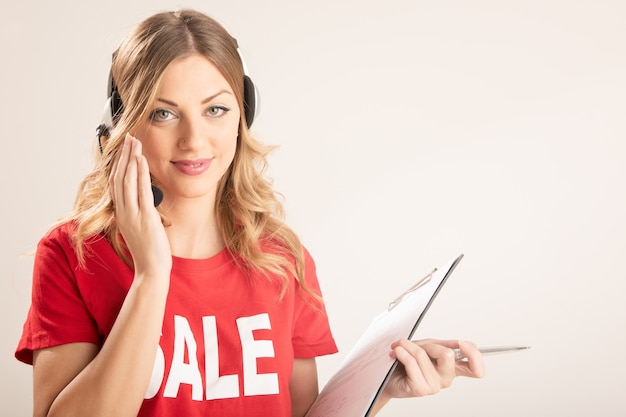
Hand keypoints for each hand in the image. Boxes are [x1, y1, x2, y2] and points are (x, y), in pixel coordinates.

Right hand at [109, 133, 171, 277]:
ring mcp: (132, 215)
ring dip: (131, 159)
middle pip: (119, 178)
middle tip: (128, 138)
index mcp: (122, 214)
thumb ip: (140, 213)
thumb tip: (145, 201)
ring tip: (134, 142)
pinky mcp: (145, 218)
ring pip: (127, 181)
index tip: (123, 149)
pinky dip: (140, 174)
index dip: (119, 164)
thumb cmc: (149, 252)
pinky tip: (142, 161)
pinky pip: (141, 191)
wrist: (151, 271)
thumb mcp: (141, 228)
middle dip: (124, 156)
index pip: (116, 184)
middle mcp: (123, 212)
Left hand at [382, 338, 484, 398]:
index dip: (474, 355)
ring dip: (407, 345)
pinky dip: (402, 352)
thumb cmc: (406, 361)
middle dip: (429, 344)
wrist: (388, 375)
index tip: (462, 344)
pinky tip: (397, 353)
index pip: (475, 369)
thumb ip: (443, 345)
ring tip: (400, 347)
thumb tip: (459, 343)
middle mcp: (446, 378)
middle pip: (448, 355)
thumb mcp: (426, 347)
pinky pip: (411, 362)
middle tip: (418, 345)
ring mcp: (434, 386)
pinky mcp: (421, 389)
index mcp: (452, 368)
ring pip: (423, 355)